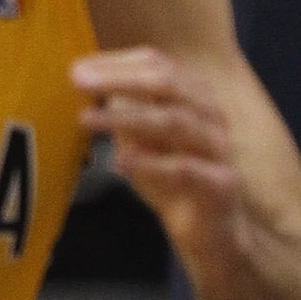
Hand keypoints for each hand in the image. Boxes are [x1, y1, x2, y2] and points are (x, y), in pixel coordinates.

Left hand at [71, 47, 246, 265]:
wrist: (214, 236)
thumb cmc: (175, 184)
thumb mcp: (141, 142)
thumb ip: (121, 114)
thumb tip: (85, 84)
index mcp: (193, 98)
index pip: (157, 64)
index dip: (116, 63)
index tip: (78, 69)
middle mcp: (210, 116)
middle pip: (168, 83)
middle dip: (120, 79)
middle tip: (79, 82)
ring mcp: (220, 149)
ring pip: (176, 121)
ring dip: (127, 118)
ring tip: (87, 120)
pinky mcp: (222, 185)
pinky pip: (186, 169)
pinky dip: (151, 163)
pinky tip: (120, 160)